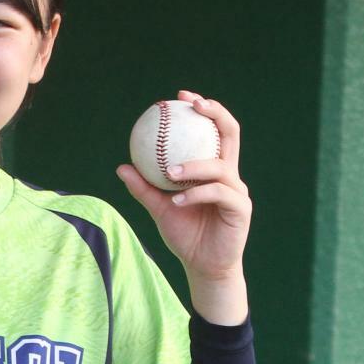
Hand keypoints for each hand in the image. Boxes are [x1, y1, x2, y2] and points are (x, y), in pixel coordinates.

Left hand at [115, 92, 250, 322]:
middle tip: (191, 105)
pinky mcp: (241, 209)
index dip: (203, 108)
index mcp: (214, 169)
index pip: (214, 130)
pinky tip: (177, 201)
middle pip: (231, 133)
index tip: (180, 97)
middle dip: (214, 113)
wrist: (202, 266)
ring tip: (170, 172)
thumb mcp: (159, 209)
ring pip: (220, 167)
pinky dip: (195, 195)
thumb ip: (144, 188)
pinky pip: (218, 194)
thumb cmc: (184, 236)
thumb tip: (122, 166)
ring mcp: (238, 191)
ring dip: (194, 166)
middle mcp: (230, 175)